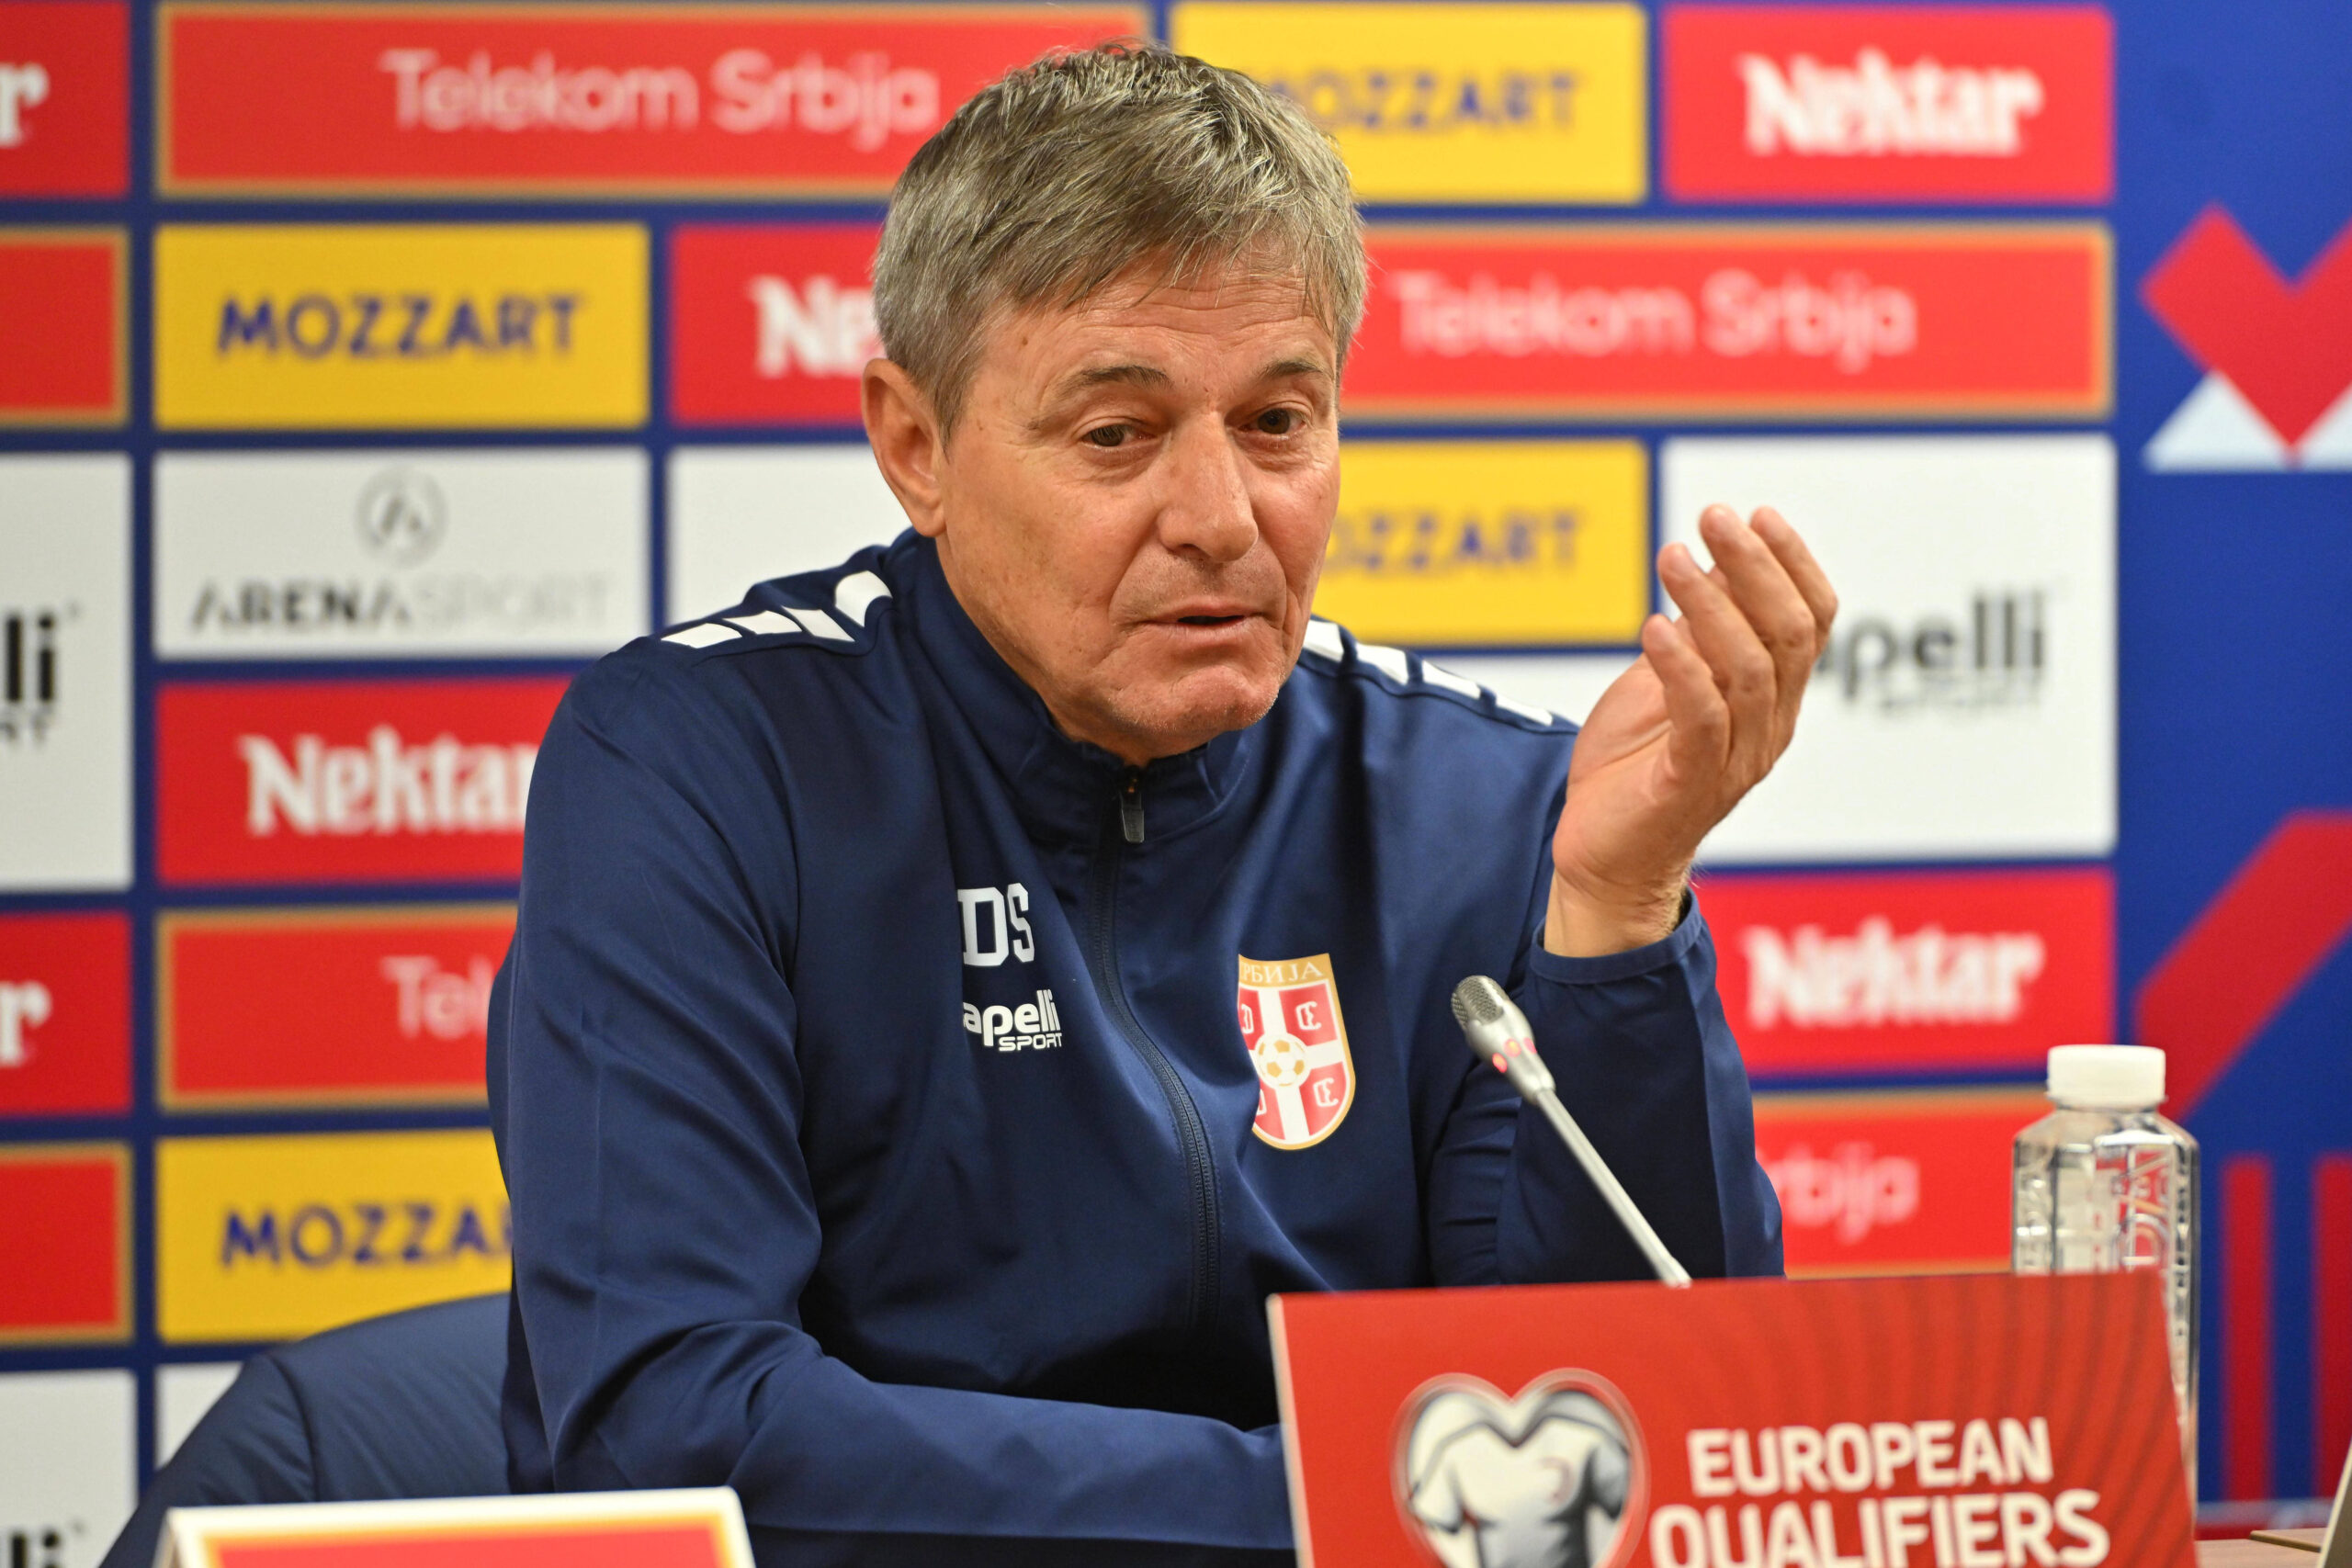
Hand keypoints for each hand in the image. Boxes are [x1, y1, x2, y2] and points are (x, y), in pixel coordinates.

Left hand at [1544, 505, 1836, 956]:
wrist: (1606, 859)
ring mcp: (1737, 759)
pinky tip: (1653, 629)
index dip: (1793, 563)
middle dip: (1756, 566)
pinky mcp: (1691, 785)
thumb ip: (1697, 630)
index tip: (1757, 513)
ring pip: (1749, 670)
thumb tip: (1715, 556)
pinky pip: (1702, 721)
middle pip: (1789, 635)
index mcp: (1774, 698)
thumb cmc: (1635, 766)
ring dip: (1710, 603)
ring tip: (1671, 556)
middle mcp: (1769, 727)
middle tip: (1714, 517)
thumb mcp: (1666, 680)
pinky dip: (1681, 669)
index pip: (1812, 620)